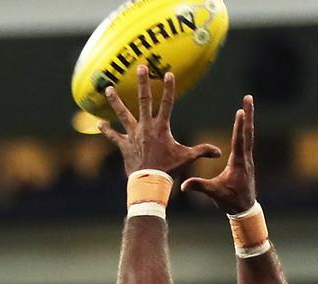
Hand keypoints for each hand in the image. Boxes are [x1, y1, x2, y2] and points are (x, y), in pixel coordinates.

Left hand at [99, 66, 221, 176]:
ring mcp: (133, 135)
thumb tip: (219, 152)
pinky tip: (98, 124)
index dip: (168, 88)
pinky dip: (106, 130)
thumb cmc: (169, 169)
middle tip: (140, 67)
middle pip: (143, 100)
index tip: (168, 73)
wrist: (149, 182)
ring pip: (123, 114)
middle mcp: (146, 127)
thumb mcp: (187, 158)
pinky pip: (113, 136)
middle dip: (143, 82)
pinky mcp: (124, 145)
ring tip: (108, 89)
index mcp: (161, 127)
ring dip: (116, 101)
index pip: (167, 103)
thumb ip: (202, 151)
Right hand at [181, 95, 256, 214]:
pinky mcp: (246, 160)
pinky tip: (244, 120)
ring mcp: (248, 158)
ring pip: (249, 134)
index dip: (239, 126)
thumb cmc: (230, 201)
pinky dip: (245, 127)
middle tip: (249, 98)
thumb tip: (183, 185)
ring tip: (247, 102)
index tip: (240, 111)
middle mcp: (246, 158)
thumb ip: (199, 186)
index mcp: (238, 163)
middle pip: (248, 132)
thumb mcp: (214, 193)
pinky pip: (247, 139)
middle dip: (248, 114)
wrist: (245, 209)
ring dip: (248, 118)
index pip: (239, 140)